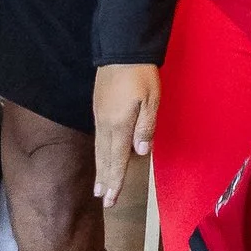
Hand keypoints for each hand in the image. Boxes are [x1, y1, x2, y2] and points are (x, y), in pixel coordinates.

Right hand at [92, 64, 159, 207]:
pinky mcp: (98, 109)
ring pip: (99, 150)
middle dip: (105, 180)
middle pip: (105, 158)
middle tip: (103, 200)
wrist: (121, 50)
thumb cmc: (141, 75)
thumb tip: (140, 153)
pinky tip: (101, 158)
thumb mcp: (151, 100)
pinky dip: (99, 154)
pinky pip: (98, 139)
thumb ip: (146, 127)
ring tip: (99, 187)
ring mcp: (100, 117)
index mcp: (119, 125)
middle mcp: (106, 124)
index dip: (115, 180)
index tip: (111, 200)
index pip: (117, 159)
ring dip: (100, 169)